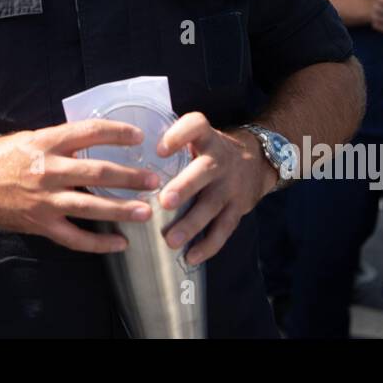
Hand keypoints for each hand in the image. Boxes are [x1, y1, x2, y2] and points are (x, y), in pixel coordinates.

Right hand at [0, 120, 161, 254]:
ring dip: (122, 210)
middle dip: (130, 177)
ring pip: (91, 207)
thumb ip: (60, 141)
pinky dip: (99, 244)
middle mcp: (48, 170)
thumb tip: (94, 139)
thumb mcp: (30, 138)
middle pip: (98, 173)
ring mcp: (45, 200)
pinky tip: (120, 244)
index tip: (139, 136)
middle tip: (155, 179)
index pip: (90, 132)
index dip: (117, 133)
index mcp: (46, 142)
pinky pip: (75, 238)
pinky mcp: (40, 225)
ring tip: (146, 212)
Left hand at [153, 113, 273, 265]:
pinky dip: (208, 245)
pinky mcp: (237, 209)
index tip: (159, 149)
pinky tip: (191, 257)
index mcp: (207, 138)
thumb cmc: (210, 151)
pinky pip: (224, 229)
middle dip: (185, 186)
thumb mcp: (199, 138)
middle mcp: (220, 160)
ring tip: (171, 240)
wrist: (256, 162)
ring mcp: (230, 186)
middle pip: (204, 171)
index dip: (179, 135)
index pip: (196, 126)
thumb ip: (172, 145)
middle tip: (164, 201)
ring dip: (192, 223)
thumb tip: (125, 158)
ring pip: (213, 205)